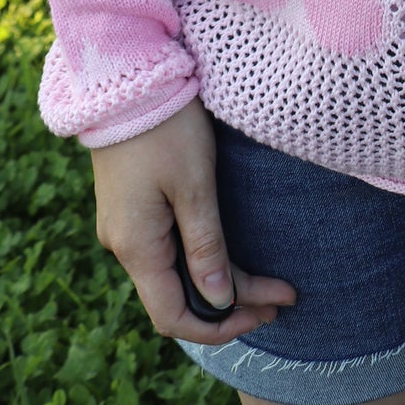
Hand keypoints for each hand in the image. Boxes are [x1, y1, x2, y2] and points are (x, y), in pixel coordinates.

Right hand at [90, 96, 296, 344]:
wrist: (126, 77)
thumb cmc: (166, 127)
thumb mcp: (195, 185)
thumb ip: (205, 248)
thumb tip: (219, 303)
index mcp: (137, 247)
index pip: (174, 317)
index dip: (219, 328)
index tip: (264, 316)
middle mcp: (124, 245)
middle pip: (178, 297)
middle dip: (231, 303)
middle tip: (280, 299)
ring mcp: (125, 225)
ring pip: (174, 273)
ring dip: (219, 282)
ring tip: (267, 284)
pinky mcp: (132, 205)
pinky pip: (166, 249)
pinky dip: (199, 260)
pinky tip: (228, 257)